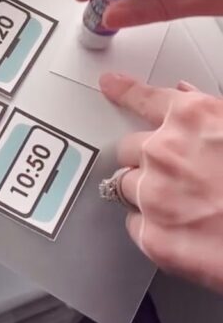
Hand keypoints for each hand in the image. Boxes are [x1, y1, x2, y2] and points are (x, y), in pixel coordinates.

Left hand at [102, 72, 222, 292]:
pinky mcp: (152, 237)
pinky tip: (183, 230)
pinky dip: (151, 227)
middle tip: (177, 177)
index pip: (143, 98)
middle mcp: (165, 151)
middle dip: (146, 159)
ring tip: (185, 206)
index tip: (111, 86)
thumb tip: (188, 95)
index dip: (124, 91)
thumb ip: (212, 113)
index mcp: (192, 118)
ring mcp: (154, 194)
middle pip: (128, 148)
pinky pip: (134, 225)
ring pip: (126, 186)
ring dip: (145, 193)